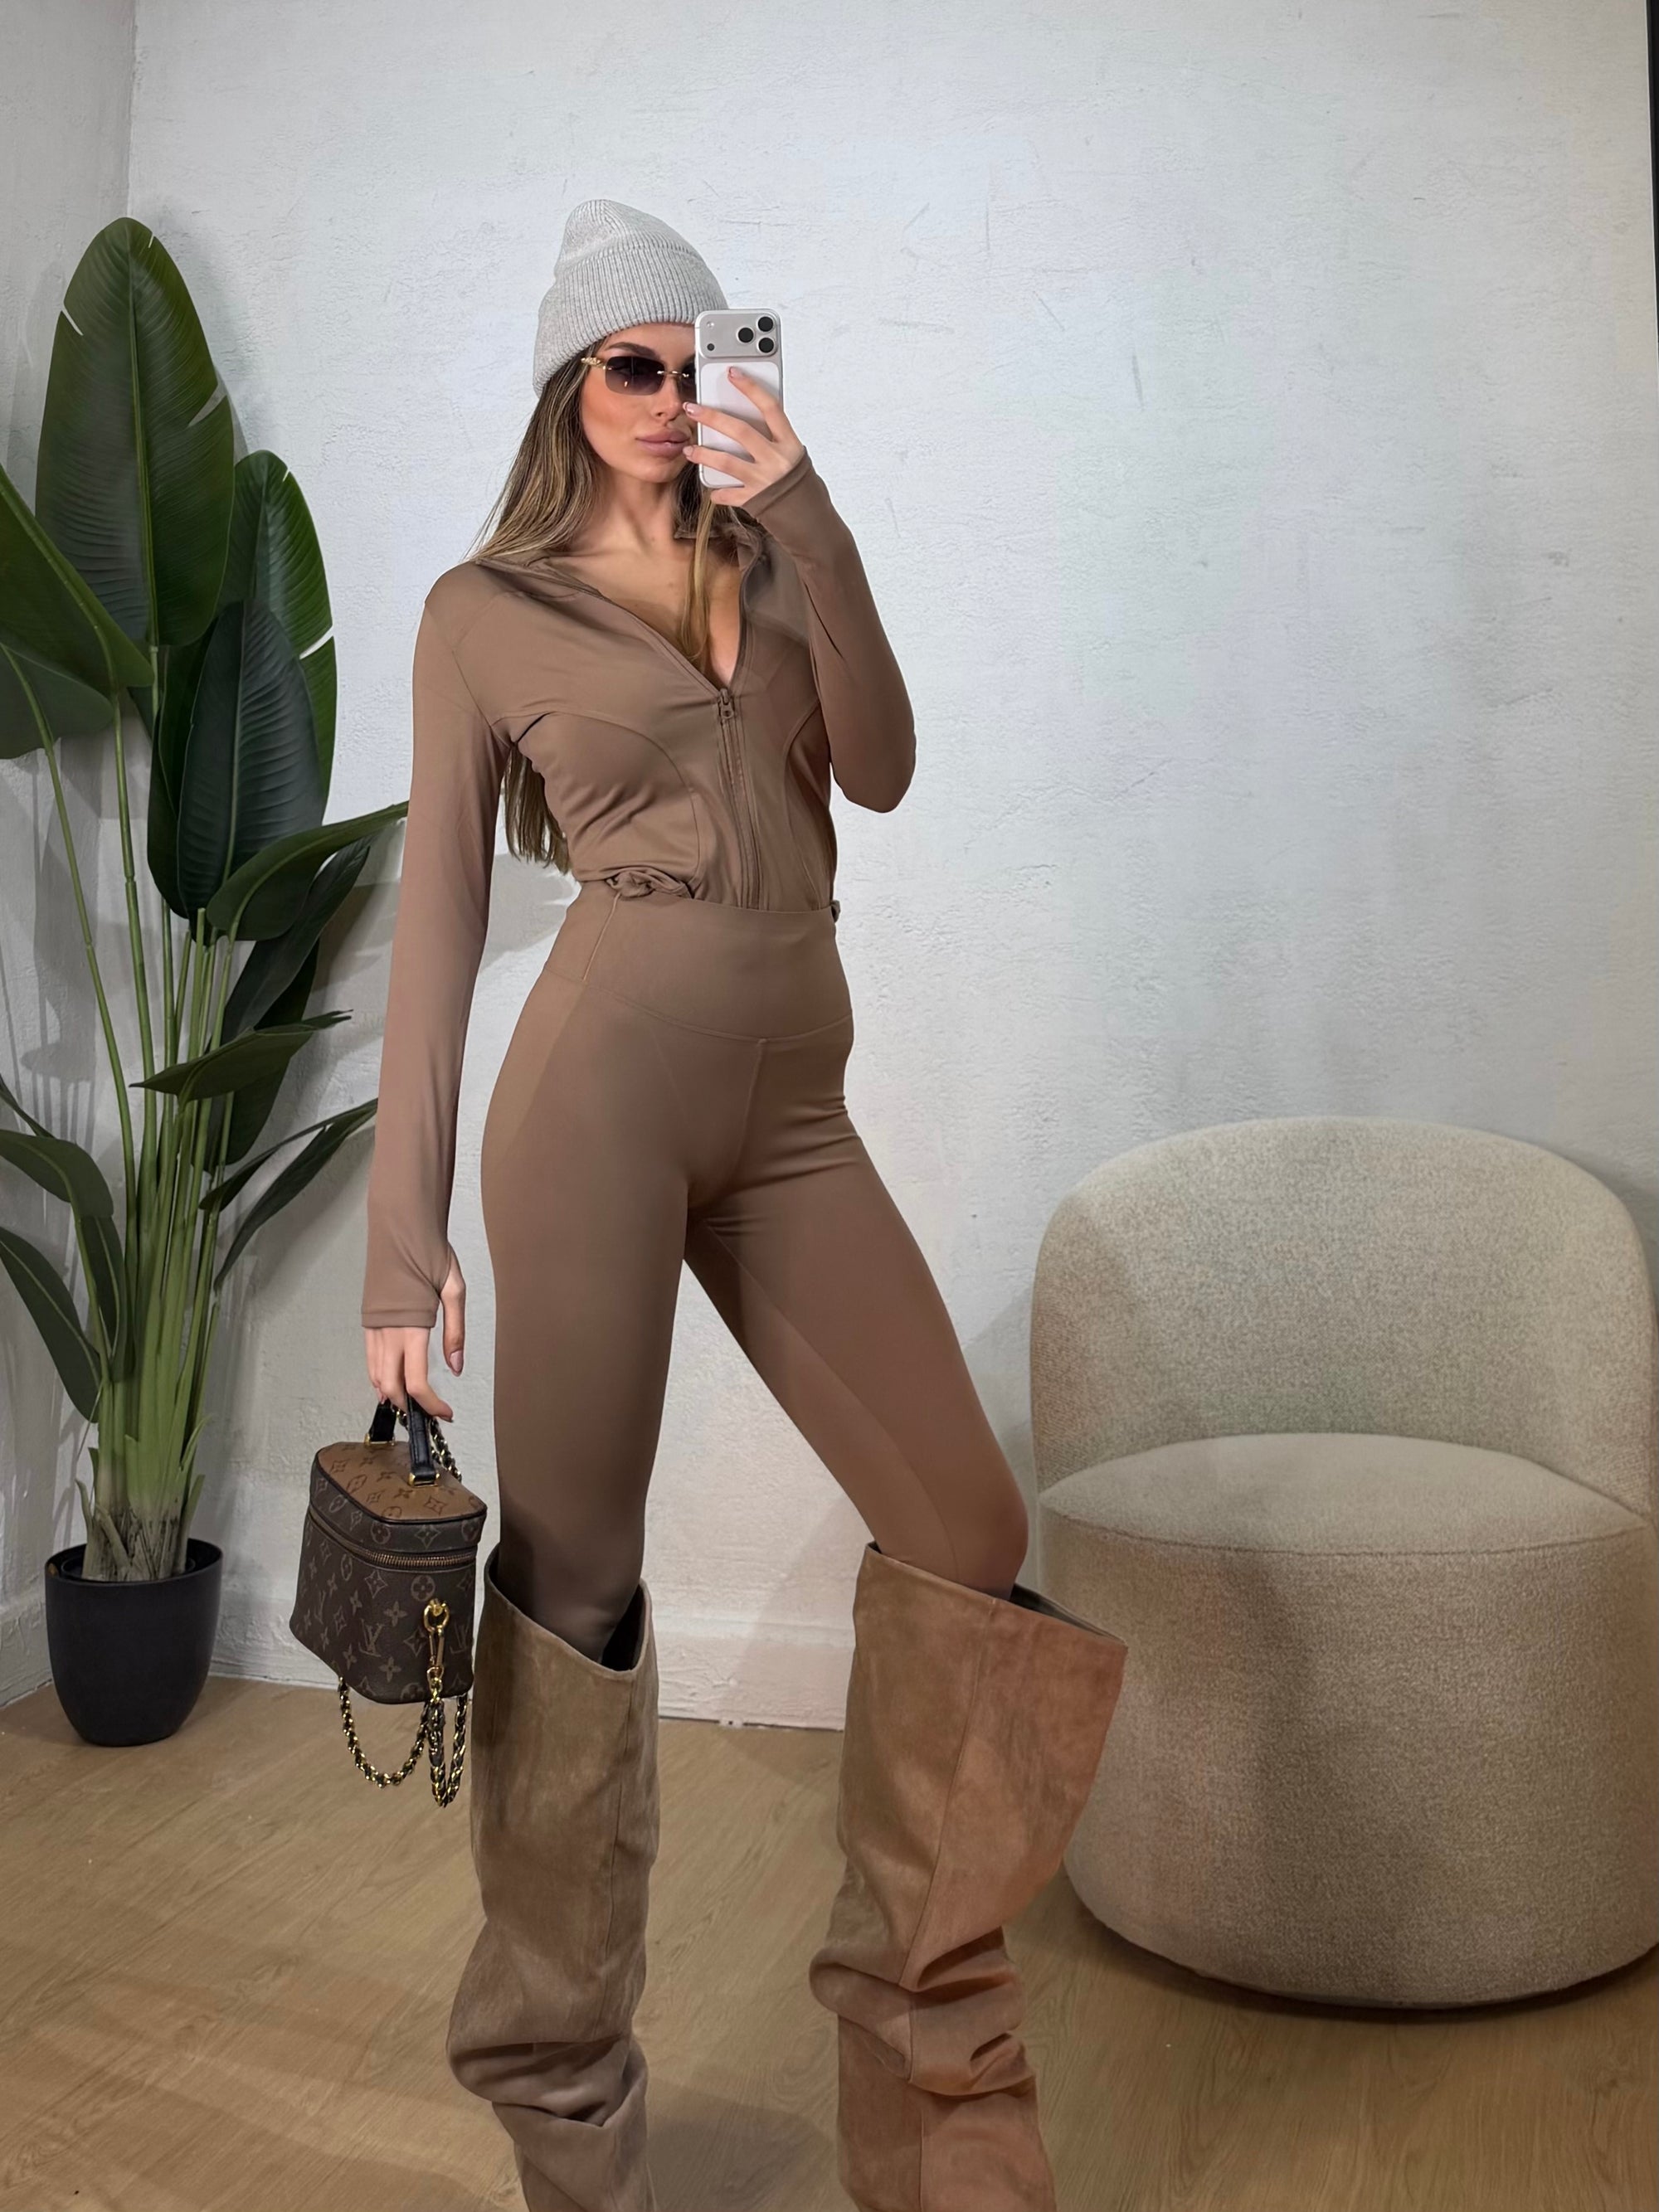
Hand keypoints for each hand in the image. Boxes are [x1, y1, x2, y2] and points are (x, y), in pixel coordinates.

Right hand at [363, 1246, 465, 1419]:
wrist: (399, 1229)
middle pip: (392, 1386)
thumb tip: (456, 1368)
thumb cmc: (430, 1254)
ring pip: (376, 1375)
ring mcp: (374, 1328)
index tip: (446, 1413)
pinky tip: (389, 1382)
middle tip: (429, 1413)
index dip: (431, 1404)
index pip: (417, 1381)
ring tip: (412, 1404)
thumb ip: (455, 1332)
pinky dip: (379, 1377)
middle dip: (410, 1406)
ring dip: (392, 1394)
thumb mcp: (454, 1290)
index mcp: (412, 1327)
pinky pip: (370, 1359)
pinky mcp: (368, 1321)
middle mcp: (388, 1332)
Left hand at [682, 366, 805, 506]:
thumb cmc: (803, 485)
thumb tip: (750, 419)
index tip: (732, 373)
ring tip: (689, 450)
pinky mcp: (755, 501)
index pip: (770, 407)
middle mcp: (776, 460)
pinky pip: (729, 495)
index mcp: (790, 444)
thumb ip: (775, 439)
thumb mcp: (795, 455)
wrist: (812, 520)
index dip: (750, 388)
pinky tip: (712, 489)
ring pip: (727, 462)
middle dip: (712, 418)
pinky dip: (718, 492)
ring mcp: (764, 481)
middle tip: (691, 409)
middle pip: (740, 431)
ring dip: (704, 454)